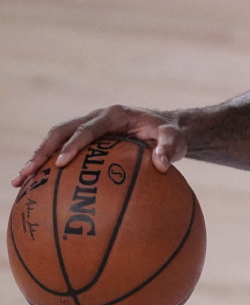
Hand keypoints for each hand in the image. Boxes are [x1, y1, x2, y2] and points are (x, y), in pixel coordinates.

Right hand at [12, 105, 186, 186]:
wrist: (165, 128)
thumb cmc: (171, 134)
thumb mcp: (176, 139)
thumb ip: (170, 148)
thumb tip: (162, 165)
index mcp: (113, 115)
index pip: (88, 128)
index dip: (73, 144)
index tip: (61, 163)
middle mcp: (95, 118)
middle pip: (61, 131)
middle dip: (42, 152)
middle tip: (27, 174)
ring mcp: (87, 128)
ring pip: (54, 140)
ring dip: (37, 159)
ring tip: (19, 182)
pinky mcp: (84, 141)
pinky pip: (61, 151)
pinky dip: (48, 167)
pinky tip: (35, 189)